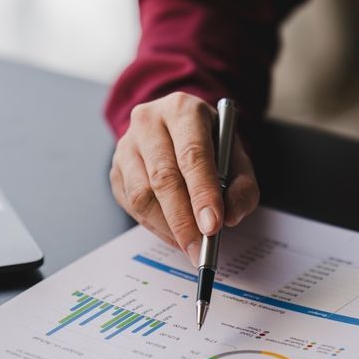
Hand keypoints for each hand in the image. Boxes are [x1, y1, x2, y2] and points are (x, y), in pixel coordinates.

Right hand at [109, 92, 259, 263]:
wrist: (178, 128)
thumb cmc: (210, 144)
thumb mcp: (237, 157)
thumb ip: (242, 187)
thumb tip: (230, 217)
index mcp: (183, 110)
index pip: (192, 155)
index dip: (202, 193)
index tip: (212, 226)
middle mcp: (149, 122)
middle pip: (163, 177)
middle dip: (184, 220)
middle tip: (200, 249)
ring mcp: (127, 145)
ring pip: (142, 194)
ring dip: (168, 227)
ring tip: (190, 245)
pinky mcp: (116, 169)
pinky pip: (131, 205)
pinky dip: (155, 226)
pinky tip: (174, 235)